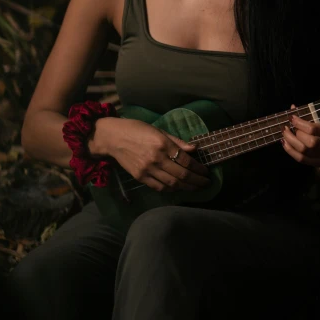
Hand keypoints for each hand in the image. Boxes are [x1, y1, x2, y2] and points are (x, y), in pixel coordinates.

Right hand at [89, 116, 209, 192]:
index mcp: (162, 144)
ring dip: (186, 188)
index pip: (186, 161)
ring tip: (195, 188)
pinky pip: (159, 187)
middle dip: (197, 181)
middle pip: (182, 175)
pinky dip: (171, 189)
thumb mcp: (158, 130)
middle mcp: (156, 158)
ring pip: (172, 184)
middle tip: (206, 183)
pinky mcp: (140, 177)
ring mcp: (147, 169)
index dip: (198, 168)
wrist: (112, 138)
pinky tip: (178, 188)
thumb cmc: (136, 129)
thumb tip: (194, 149)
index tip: (206, 171)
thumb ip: (177, 141)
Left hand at [281, 105, 319, 171]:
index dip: (300, 123)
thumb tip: (293, 107)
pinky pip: (303, 160)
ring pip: (305, 153)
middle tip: (289, 126)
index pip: (315, 130)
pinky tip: (285, 144)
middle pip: (310, 143)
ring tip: (284, 133)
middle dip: (295, 134)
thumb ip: (315, 115)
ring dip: (291, 142)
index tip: (292, 117)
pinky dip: (291, 152)